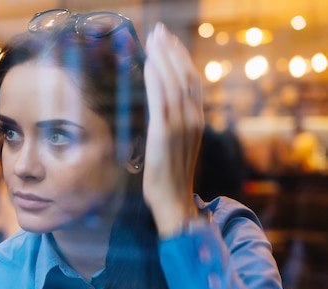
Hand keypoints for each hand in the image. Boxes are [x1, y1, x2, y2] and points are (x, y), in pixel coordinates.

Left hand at [142, 23, 203, 235]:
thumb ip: (173, 124)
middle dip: (171, 51)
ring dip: (162, 59)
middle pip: (184, 76)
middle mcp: (192, 120)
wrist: (173, 202)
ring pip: (174, 84)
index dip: (180, 58)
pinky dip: (155, 80)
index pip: (190, 81)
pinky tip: (148, 65)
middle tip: (159, 31)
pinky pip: (161, 101)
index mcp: (195, 121)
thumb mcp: (175, 145)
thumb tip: (160, 108)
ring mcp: (180, 127)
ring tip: (154, 39)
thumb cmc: (170, 176)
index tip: (168, 41)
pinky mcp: (164, 136)